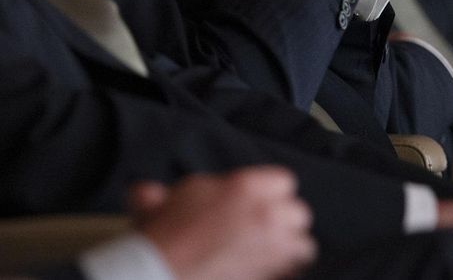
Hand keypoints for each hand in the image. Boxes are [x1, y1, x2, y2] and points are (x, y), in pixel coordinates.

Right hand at [130, 167, 315, 279]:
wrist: (160, 270)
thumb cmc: (161, 234)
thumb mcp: (160, 200)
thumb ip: (168, 193)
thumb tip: (149, 194)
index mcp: (246, 187)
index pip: (284, 181)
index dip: (270, 192)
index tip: (257, 200)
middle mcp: (267, 215)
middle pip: (299, 212)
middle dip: (284, 219)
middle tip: (265, 225)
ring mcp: (272, 249)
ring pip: (303, 244)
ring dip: (290, 246)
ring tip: (272, 250)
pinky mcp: (270, 274)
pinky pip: (292, 270)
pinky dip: (283, 269)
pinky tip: (267, 268)